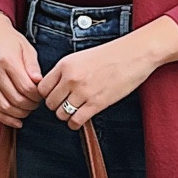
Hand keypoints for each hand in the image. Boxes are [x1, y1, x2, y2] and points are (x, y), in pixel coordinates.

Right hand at [0, 11, 42, 127]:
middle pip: (17, 100)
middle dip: (31, 105)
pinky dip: (6, 119)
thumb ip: (33, 67)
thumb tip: (40, 83)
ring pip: (5, 107)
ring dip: (20, 113)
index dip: (38, 96)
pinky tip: (17, 122)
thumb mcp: (26, 48)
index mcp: (8, 62)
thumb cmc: (10, 40)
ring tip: (29, 109)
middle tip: (38, 103)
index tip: (43, 94)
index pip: (26, 88)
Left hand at [40, 17, 177, 127]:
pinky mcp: (97, 103)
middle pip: (50, 103)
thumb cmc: (112, 54)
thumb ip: (66, 71)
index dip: (47, 94)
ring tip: (73, 112)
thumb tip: (56, 87)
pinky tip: (79, 120)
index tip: (54, 96)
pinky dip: (74, 123)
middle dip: (56, 106)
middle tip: (64, 105)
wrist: (135, 54)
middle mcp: (71, 78)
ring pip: (61, 114)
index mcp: (65, 64)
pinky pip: (75, 121)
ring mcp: (83, 92)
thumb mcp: (81, 57)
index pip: (42, 87)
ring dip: (65, 115)